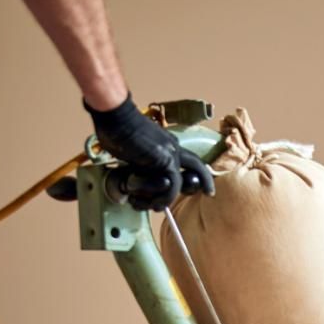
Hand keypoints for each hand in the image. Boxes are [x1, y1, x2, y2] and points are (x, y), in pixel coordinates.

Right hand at [85, 94, 211, 211]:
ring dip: (167, 199)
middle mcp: (172, 147)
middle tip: (208, 193)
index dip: (196, 173)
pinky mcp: (165, 160)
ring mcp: (170, 153)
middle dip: (204, 182)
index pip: (188, 161)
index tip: (201, 185)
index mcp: (166, 144)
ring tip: (155, 206)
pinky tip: (154, 203)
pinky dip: (164, 198)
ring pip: (181, 182)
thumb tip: (134, 178)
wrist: (115, 116)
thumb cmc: (116, 130)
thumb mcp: (131, 151)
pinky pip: (172, 186)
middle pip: (197, 167)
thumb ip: (139, 164)